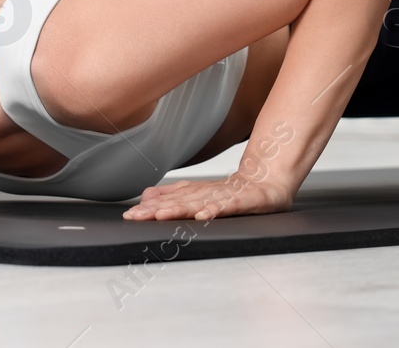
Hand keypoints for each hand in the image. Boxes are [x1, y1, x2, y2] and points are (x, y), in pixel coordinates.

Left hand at [122, 171, 294, 220]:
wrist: (268, 181)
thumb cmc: (233, 191)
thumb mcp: (201, 193)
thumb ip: (174, 195)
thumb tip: (145, 196)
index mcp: (197, 193)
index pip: (170, 200)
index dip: (150, 207)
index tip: (130, 215)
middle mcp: (208, 193)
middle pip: (180, 202)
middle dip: (157, 209)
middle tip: (137, 216)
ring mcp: (226, 196)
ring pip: (199, 203)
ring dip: (179, 209)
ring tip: (162, 216)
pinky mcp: (245, 200)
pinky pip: (229, 206)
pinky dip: (216, 210)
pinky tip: (204, 215)